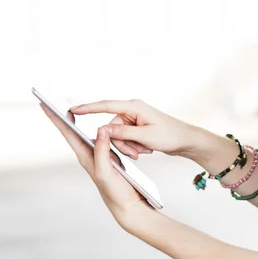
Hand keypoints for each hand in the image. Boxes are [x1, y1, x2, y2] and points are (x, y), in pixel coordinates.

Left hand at [39, 104, 148, 224]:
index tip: (45, 106)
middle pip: (73, 132)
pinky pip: (103, 140)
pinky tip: (101, 127)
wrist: (127, 205)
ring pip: (88, 135)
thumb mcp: (106, 171)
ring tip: (69, 111)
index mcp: (85, 157)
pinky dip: (101, 130)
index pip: (68, 133)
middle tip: (50, 103)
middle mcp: (89, 155)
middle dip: (62, 118)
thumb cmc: (115, 191)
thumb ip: (102, 151)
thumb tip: (100, 129)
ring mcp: (99, 156)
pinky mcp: (109, 158)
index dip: (56, 119)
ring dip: (78, 123)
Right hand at [69, 98, 199, 159]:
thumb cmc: (170, 135)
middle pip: (111, 127)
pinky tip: (146, 149)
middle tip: (138, 153)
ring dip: (129, 146)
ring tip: (144, 151)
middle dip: (122, 143)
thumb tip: (102, 129)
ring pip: (117, 136)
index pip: (106, 105)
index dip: (88, 108)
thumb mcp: (146, 136)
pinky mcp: (136, 127)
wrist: (185, 140)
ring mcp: (134, 118)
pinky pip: (125, 138)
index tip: (72, 110)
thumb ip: (123, 133)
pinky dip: (133, 146)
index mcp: (134, 107)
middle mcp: (132, 110)